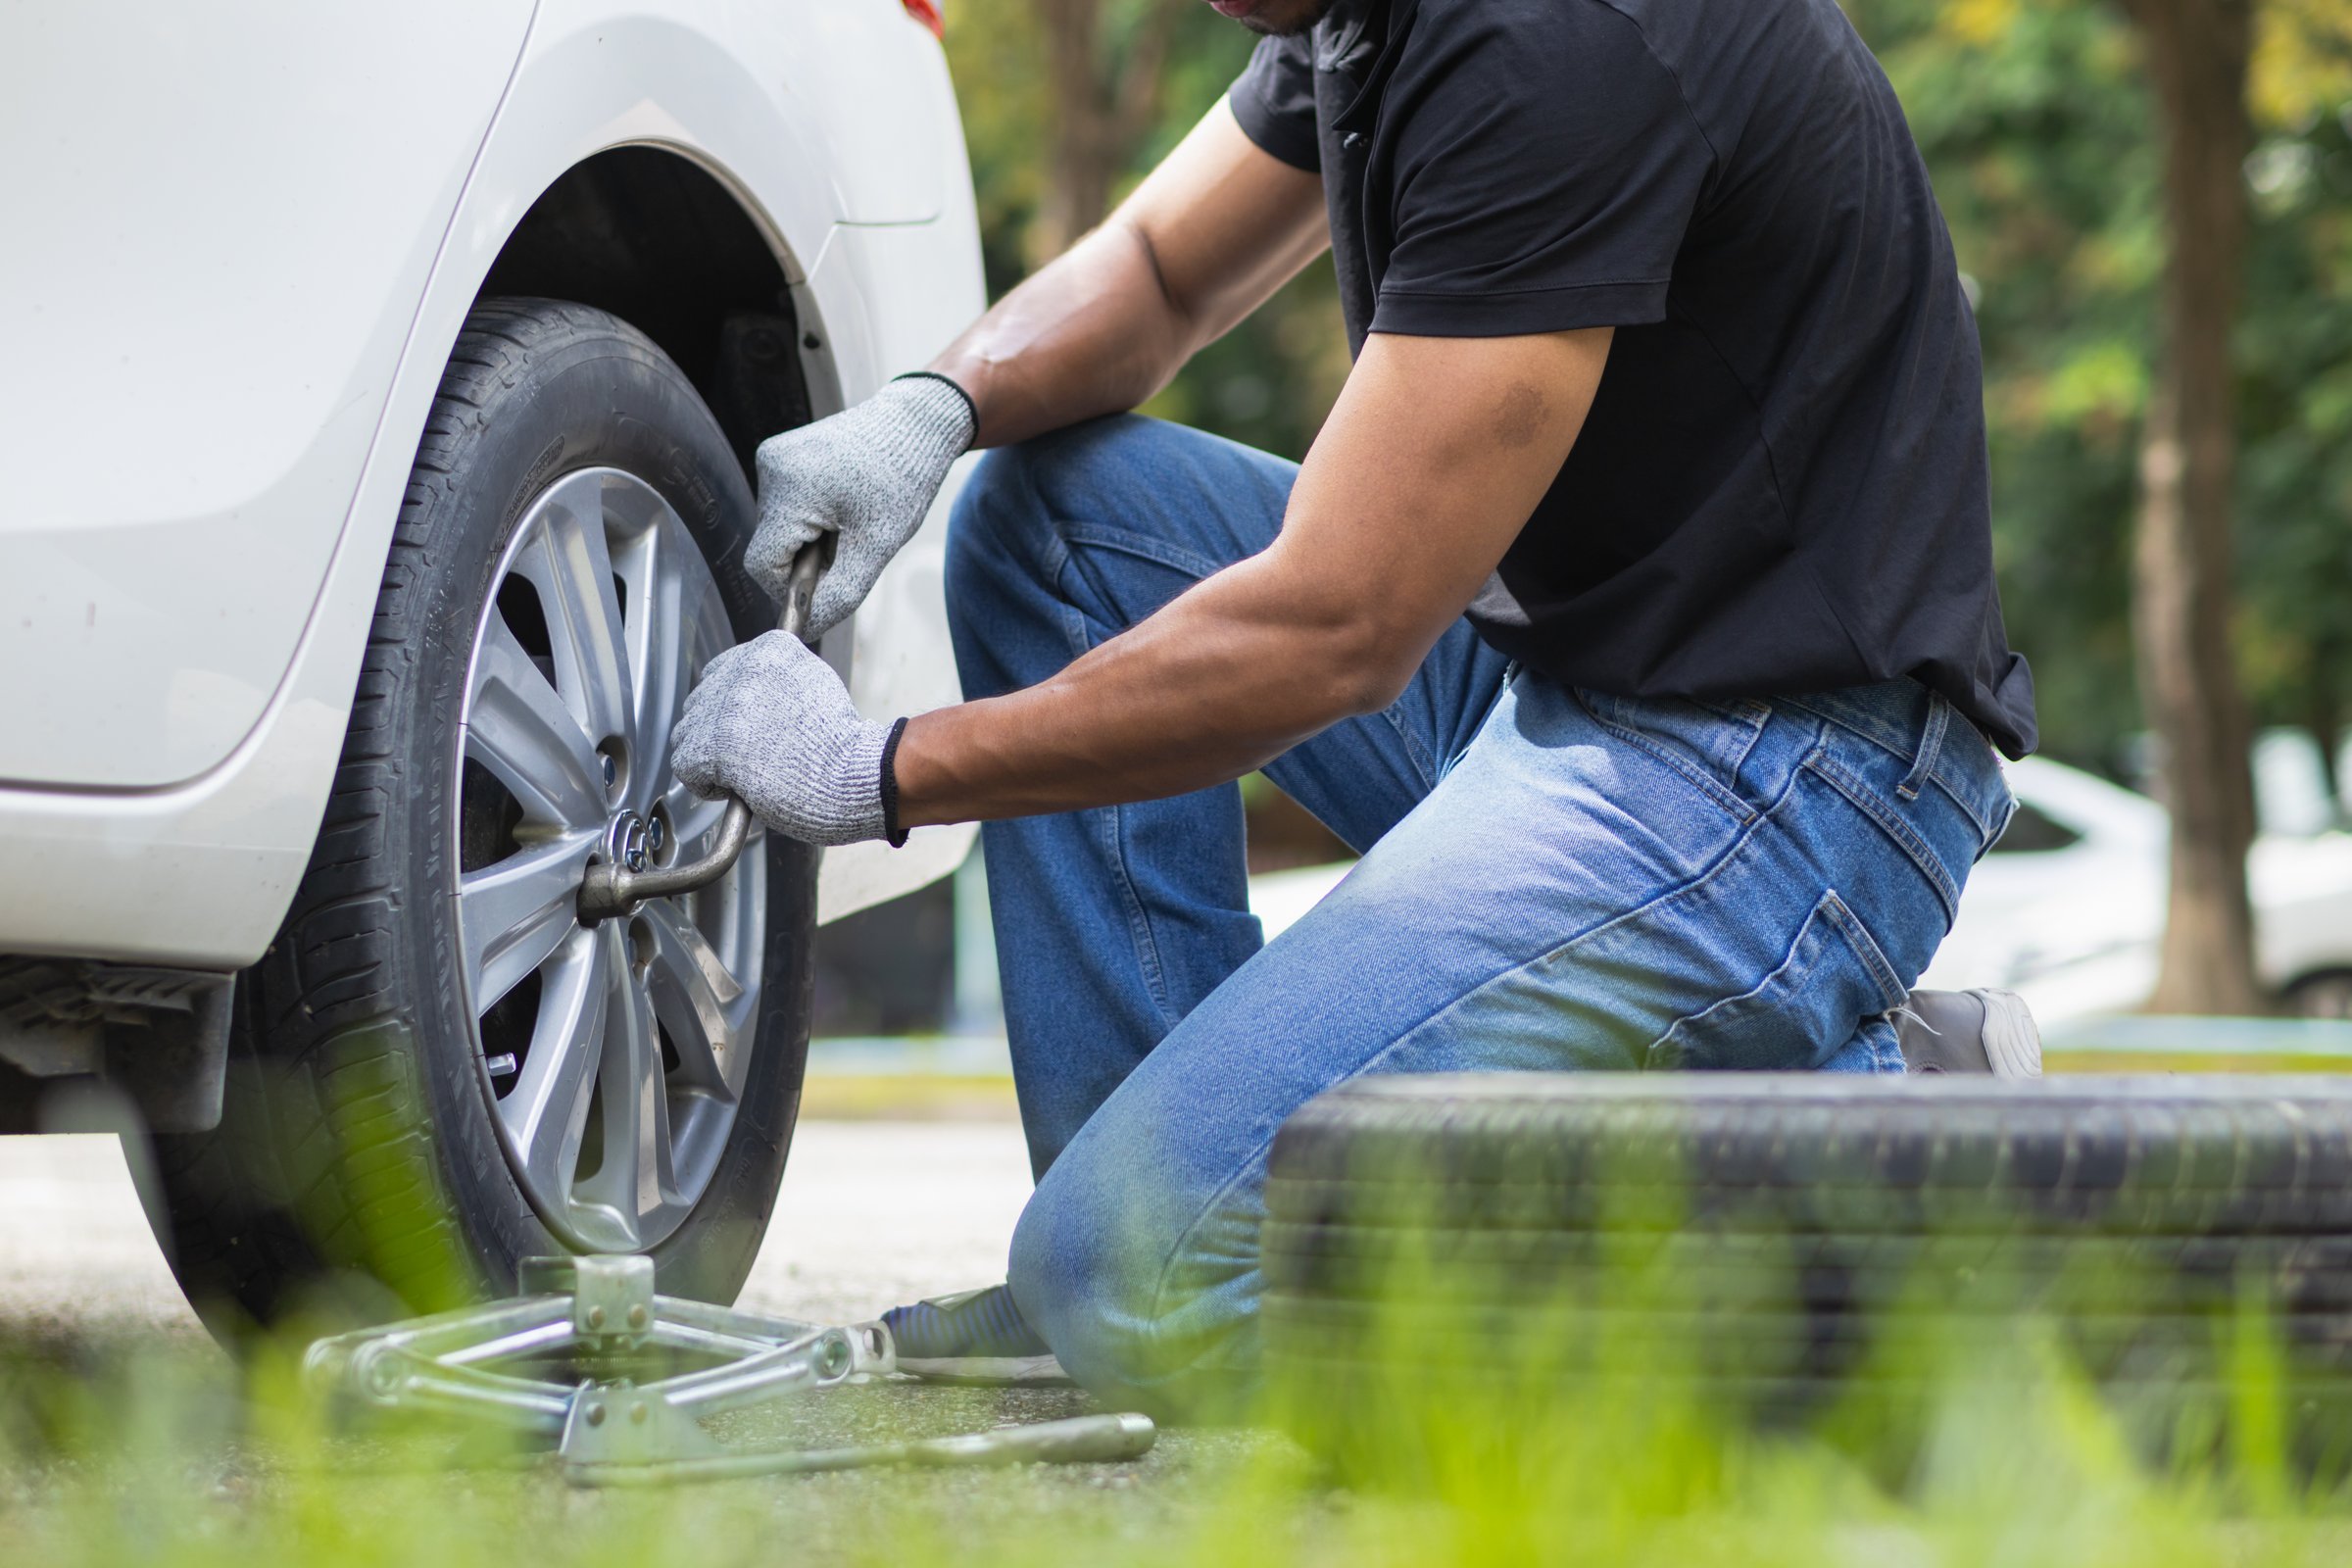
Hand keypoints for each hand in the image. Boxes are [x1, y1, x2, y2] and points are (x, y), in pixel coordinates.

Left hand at [670, 632, 899, 846]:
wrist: (855, 775)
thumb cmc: (843, 744)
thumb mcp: (816, 683)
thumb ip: (780, 677)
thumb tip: (754, 693)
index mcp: (769, 649)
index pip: (723, 670)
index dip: (732, 704)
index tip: (748, 724)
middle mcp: (743, 671)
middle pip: (701, 700)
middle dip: (718, 728)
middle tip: (748, 752)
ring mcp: (728, 708)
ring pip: (687, 731)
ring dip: (707, 754)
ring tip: (741, 770)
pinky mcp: (715, 746)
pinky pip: (684, 764)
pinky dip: (703, 782)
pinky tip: (733, 786)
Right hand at [744, 374, 975, 636]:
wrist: (916, 422)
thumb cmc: (904, 480)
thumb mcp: (877, 546)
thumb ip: (840, 594)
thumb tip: (808, 629)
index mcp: (789, 490)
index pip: (763, 566)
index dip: (791, 589)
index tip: (828, 587)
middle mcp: (770, 468)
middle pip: (770, 546)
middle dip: (807, 560)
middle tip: (852, 546)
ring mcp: (772, 457)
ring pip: (777, 527)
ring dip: (809, 538)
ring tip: (851, 520)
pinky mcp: (779, 453)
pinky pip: (783, 505)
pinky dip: (809, 517)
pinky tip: (842, 504)